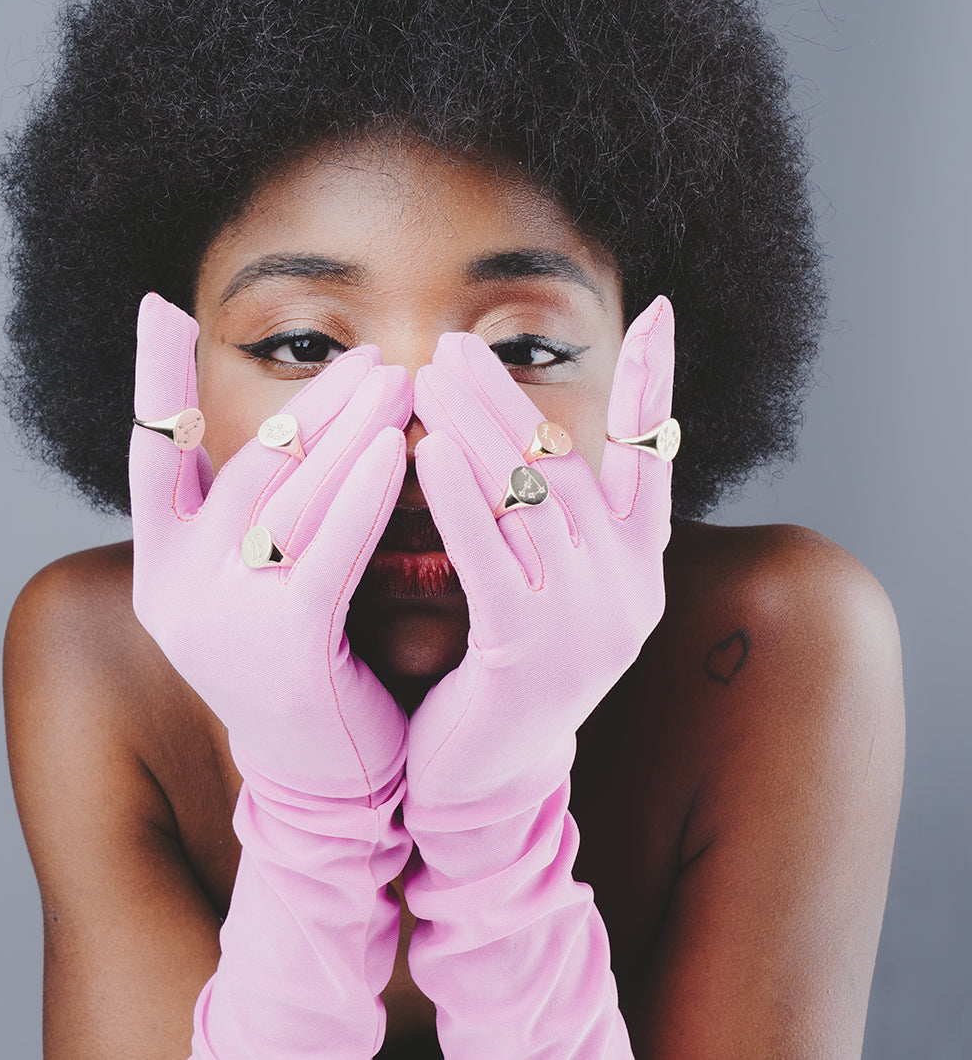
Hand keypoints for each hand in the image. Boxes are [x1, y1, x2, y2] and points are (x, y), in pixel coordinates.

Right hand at [131, 292, 416, 1058]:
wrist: (327, 774)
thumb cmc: (306, 656)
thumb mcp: (262, 577)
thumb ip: (255, 507)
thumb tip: (291, 416)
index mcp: (162, 564)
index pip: (148, 454)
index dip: (151, 379)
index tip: (156, 306)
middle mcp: (176, 585)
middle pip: (245, 462)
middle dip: (310, 403)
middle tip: (366, 359)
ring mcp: (221, 616)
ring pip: (288, 493)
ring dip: (346, 429)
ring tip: (395, 381)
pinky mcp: (283, 644)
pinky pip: (329, 546)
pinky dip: (364, 491)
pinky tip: (400, 449)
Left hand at [407, 296, 674, 812]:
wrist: (481, 776)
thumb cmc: (500, 658)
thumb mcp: (537, 575)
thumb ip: (543, 508)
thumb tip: (517, 415)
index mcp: (635, 563)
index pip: (654, 454)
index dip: (654, 382)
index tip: (657, 310)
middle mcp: (627, 587)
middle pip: (567, 463)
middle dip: (509, 395)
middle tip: (456, 342)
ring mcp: (590, 624)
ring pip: (532, 499)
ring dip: (478, 428)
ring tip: (430, 375)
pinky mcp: (534, 655)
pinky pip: (495, 559)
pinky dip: (463, 501)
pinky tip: (428, 453)